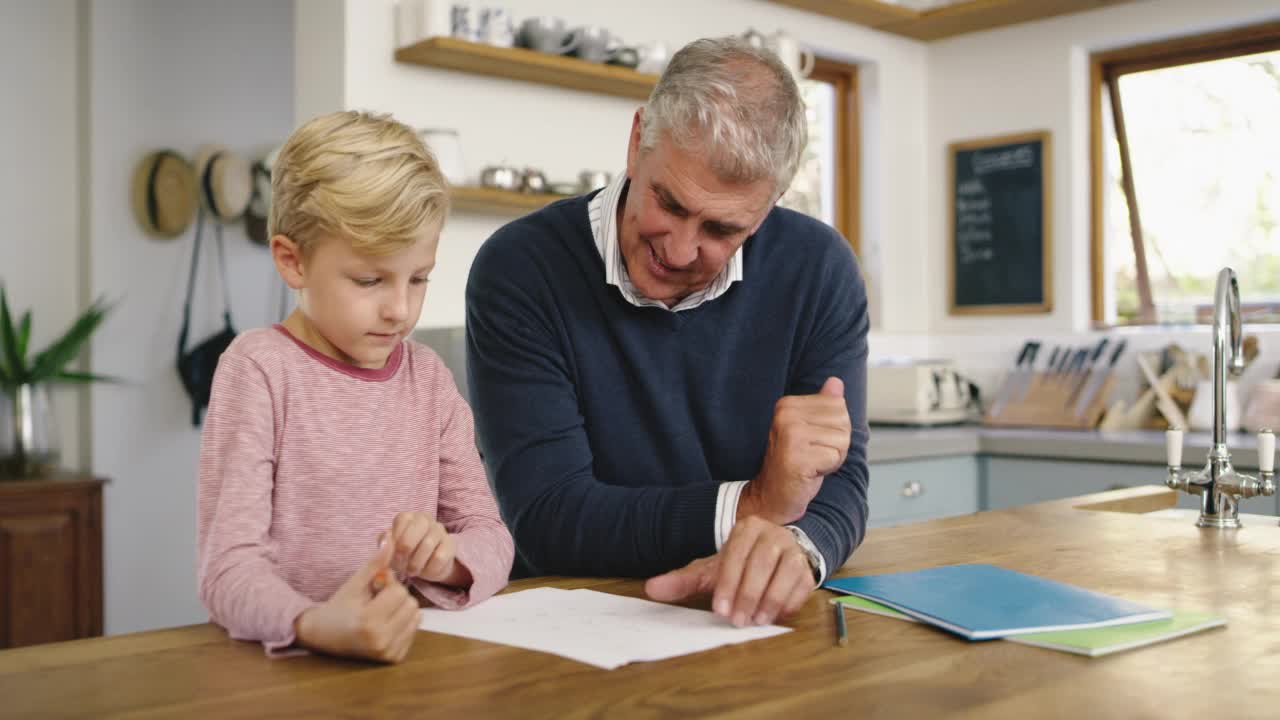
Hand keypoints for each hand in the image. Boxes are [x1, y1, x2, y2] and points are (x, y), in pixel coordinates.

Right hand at [294, 539, 420, 662]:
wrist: (322, 635)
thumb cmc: (339, 606)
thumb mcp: (355, 583)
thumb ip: (375, 563)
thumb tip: (390, 537)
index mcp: (368, 620)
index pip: (400, 592)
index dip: (389, 583)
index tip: (375, 585)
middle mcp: (379, 640)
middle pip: (411, 604)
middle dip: (398, 596)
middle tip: (379, 598)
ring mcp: (386, 652)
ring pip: (416, 618)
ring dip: (403, 609)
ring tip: (382, 610)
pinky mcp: (392, 658)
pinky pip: (413, 632)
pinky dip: (403, 624)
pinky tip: (385, 623)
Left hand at [387, 512, 470, 586]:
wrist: (427, 566)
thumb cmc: (406, 555)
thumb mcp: (391, 549)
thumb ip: (384, 543)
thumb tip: (385, 540)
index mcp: (408, 517)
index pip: (402, 520)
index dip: (395, 540)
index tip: (392, 555)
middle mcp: (425, 519)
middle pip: (417, 528)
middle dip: (406, 550)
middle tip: (401, 565)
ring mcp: (440, 530)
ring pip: (428, 544)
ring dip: (416, 563)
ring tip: (412, 571)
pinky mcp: (451, 545)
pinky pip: (439, 557)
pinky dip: (429, 568)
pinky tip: (426, 570)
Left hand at [644, 516, 813, 626]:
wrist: (776, 557)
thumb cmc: (740, 565)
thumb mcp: (711, 570)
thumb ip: (683, 580)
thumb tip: (651, 589)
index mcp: (746, 529)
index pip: (735, 554)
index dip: (727, 584)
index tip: (719, 610)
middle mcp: (772, 534)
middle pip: (761, 564)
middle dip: (748, 595)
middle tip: (736, 620)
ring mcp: (793, 549)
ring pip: (785, 573)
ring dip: (770, 601)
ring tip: (755, 620)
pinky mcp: (808, 567)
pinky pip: (802, 585)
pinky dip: (789, 603)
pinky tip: (774, 615)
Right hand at [740, 377, 849, 524]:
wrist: (772, 495)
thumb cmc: (794, 462)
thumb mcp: (808, 429)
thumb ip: (822, 405)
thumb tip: (836, 382)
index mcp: (788, 404)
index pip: (838, 405)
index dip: (834, 428)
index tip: (813, 442)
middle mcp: (786, 415)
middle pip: (843, 421)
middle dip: (836, 443)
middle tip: (813, 455)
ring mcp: (790, 435)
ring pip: (842, 439)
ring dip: (833, 457)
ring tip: (812, 463)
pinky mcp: (797, 457)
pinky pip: (835, 456)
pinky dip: (828, 468)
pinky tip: (810, 472)